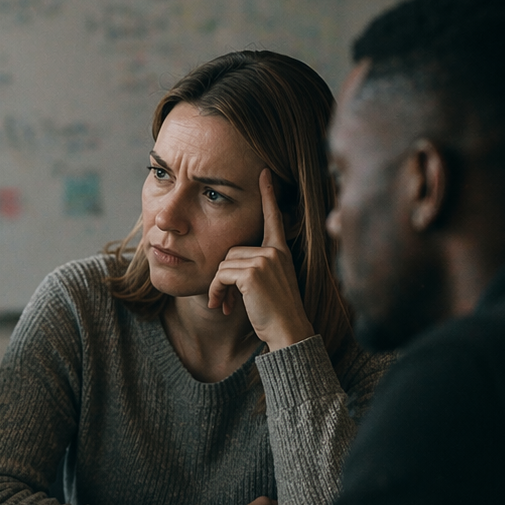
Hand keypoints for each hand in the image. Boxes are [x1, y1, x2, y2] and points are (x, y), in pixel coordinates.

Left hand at [207, 169, 315, 351]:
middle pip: (230, 251)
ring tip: (225, 305)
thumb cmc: (275, 313)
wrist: (287, 331)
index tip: (264, 173)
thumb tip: (226, 268)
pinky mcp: (253, 272)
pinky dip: (216, 291)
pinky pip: (221, 275)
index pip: (274, 218)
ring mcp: (266, 260)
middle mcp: (275, 251)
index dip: (268, 196)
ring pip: (223, 264)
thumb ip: (253, 269)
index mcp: (280, 251)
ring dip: (217, 287)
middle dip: (222, 278)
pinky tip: (224, 306)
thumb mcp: (266, 285)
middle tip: (225, 300)